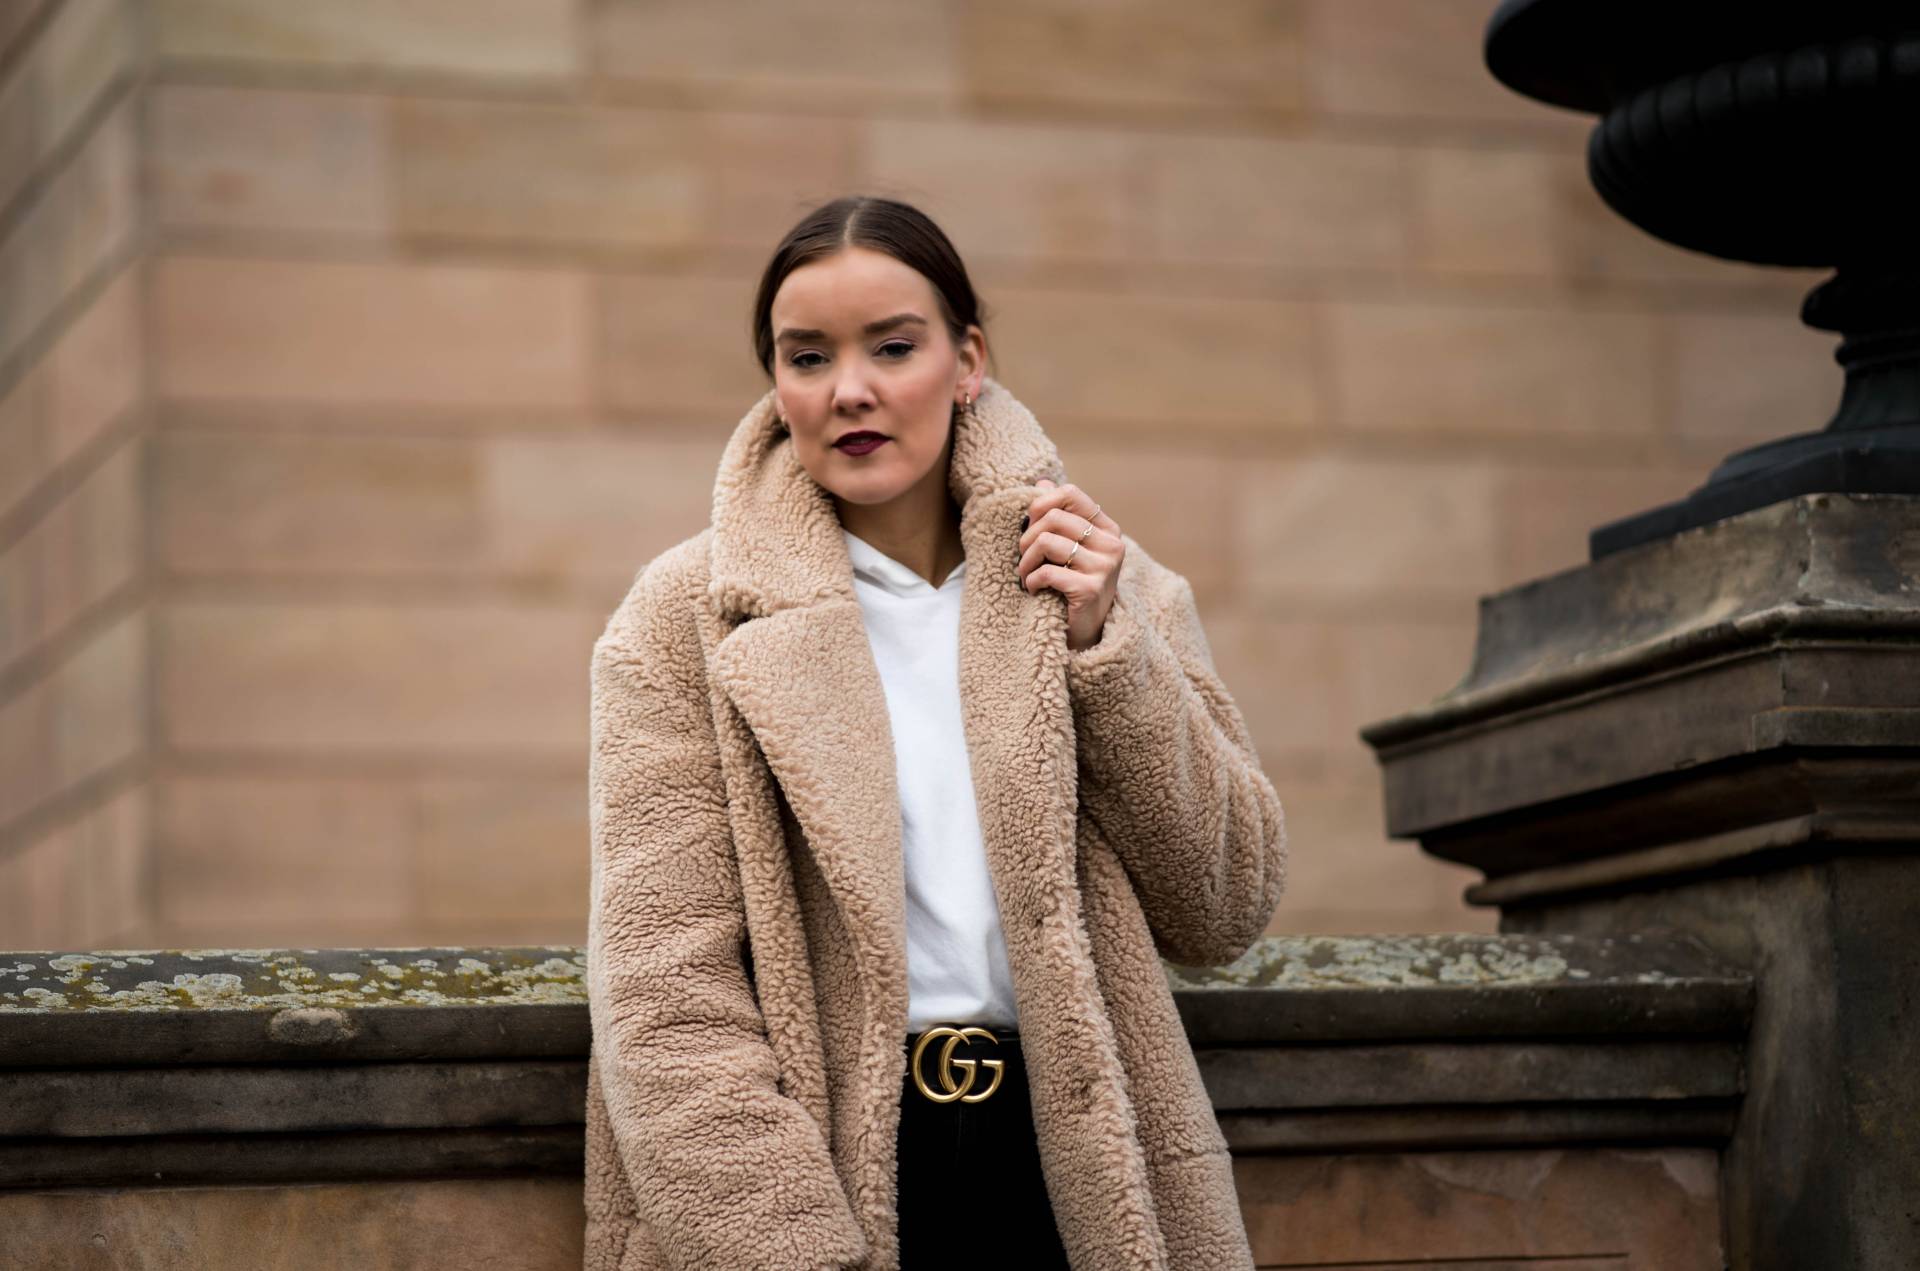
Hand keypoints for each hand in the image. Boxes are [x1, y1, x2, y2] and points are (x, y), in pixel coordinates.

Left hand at [1016, 478, 1123, 651]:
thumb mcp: (1070, 547)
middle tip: (1024, 557)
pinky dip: (1030, 582)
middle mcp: (1111, 545)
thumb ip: (1059, 515)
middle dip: (1028, 537)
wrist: (1087, 632)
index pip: (1071, 494)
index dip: (1041, 505)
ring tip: (1027, 575)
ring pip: (1046, 542)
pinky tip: (1034, 590)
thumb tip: (1042, 482)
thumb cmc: (1074, 585)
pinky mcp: (1090, 590)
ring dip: (1026, 562)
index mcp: (1108, 529)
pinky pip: (1046, 572)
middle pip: (1054, 518)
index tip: (1030, 525)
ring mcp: (1104, 567)